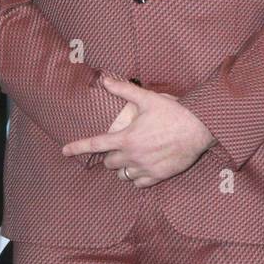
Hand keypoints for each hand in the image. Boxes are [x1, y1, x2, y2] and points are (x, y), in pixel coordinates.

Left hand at [61, 75, 214, 186]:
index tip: (64, 151)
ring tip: (132, 157)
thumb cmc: (173, 112)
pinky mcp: (158, 176)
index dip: (77, 147)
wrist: (199, 129)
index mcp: (126, 138)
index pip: (95, 144)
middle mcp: (132, 156)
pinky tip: (143, 168)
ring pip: (123, 175)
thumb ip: (124, 90)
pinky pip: (139, 183)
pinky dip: (137, 177)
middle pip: (109, 162)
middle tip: (121, 146)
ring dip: (123, 167)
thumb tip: (105, 80)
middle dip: (111, 155)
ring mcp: (145, 168)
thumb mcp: (147, 98)